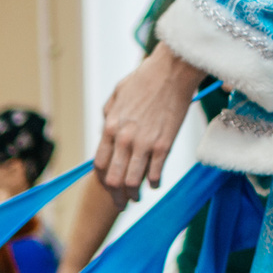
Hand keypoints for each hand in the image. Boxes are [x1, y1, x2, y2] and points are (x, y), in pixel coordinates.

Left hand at [93, 45, 207, 202]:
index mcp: (110, 128)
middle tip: (121, 202)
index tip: (108, 186)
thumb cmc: (145, 78)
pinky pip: (155, 173)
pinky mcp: (164, 145)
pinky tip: (155, 184)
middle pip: (113, 179)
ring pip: (132, 182)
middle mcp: (124, 139)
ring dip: (133, 194)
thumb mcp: (116, 94)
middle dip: (115, 195)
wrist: (173, 70)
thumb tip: (105, 130)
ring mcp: (144, 144)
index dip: (103, 180)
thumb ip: (108, 115)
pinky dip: (154, 183)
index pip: (100, 165)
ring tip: (137, 197)